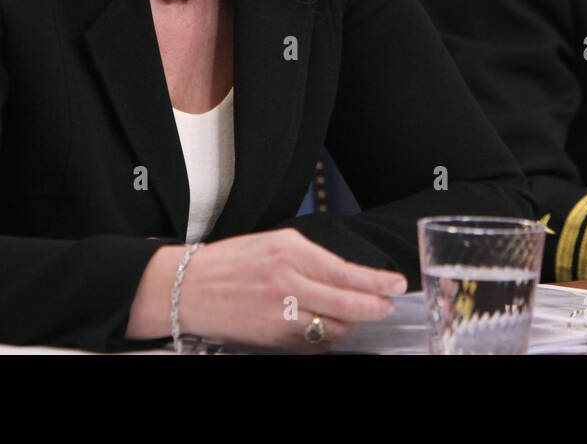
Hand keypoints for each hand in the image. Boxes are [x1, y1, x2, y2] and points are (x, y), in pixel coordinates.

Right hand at [128, 229, 406, 350]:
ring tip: (353, 313)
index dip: (376, 283)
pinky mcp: (271, 339)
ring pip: (333, 328)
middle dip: (373, 307)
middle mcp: (287, 284)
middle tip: (386, 305)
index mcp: (290, 253)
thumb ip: (313, 259)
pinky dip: (325, 336)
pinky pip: (312, 343)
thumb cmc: (233, 261)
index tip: (396, 285)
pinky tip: (326, 325)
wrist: (190, 287)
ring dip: (349, 322)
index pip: (346, 273)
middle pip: (346, 305)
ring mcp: (279, 315)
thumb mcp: (277, 243)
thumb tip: (350, 277)